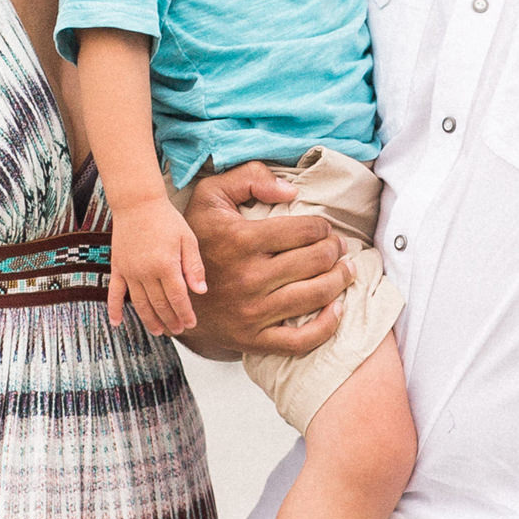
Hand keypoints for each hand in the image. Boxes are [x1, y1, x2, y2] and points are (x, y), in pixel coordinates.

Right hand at [109, 194, 206, 334]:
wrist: (137, 203)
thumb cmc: (167, 220)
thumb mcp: (188, 239)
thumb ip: (194, 266)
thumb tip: (201, 292)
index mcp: (166, 265)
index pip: (178, 298)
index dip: (185, 314)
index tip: (191, 324)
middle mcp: (146, 272)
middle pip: (160, 304)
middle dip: (171, 320)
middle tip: (178, 330)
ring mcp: (129, 271)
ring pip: (140, 304)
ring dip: (149, 320)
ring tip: (159, 331)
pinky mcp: (117, 268)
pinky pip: (114, 293)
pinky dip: (114, 309)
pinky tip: (117, 324)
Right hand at [180, 161, 353, 359]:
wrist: (173, 292)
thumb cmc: (198, 240)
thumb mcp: (211, 196)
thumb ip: (249, 177)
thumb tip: (292, 190)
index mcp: (240, 240)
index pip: (304, 231)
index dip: (322, 228)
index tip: (324, 228)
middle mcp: (248, 277)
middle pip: (315, 261)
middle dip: (335, 250)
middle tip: (338, 247)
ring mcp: (251, 312)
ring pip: (315, 295)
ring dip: (340, 280)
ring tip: (346, 270)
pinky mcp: (252, 339)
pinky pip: (300, 340)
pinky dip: (327, 326)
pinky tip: (337, 308)